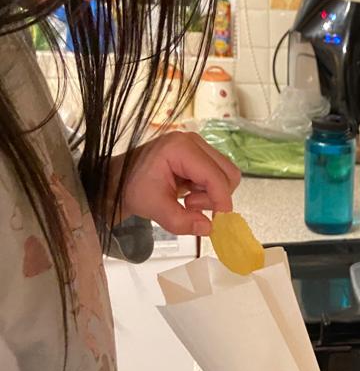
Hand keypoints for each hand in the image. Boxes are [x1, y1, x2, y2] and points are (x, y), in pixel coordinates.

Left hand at [111, 131, 240, 234]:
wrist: (121, 179)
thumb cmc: (132, 188)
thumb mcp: (153, 208)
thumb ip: (180, 221)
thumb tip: (208, 228)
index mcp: (180, 148)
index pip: (215, 176)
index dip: (220, 201)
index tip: (217, 222)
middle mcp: (194, 142)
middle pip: (228, 172)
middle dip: (216, 197)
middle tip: (191, 206)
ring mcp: (198, 146)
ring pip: (226, 175)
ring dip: (213, 194)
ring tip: (188, 201)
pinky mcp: (200, 154)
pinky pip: (218, 175)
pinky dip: (209, 191)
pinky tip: (189, 194)